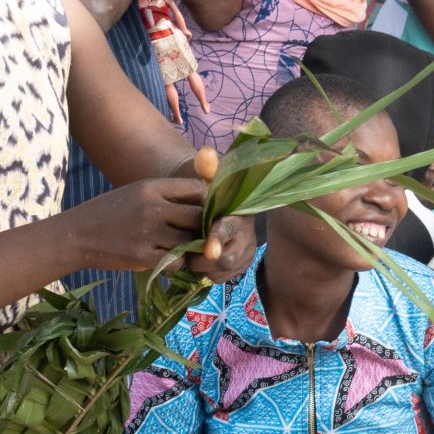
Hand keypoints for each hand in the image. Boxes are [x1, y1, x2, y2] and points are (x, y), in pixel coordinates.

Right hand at [70, 177, 211, 273]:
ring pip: (189, 241)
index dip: (203, 201)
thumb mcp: (135, 192)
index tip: (201, 210)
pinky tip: (166, 258)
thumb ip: (165, 195)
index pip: (195, 189)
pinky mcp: (142, 257)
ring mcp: (148, 233)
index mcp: (150, 187)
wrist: (76, 235)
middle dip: (201, 226)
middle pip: (197, 216)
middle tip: (196, 233)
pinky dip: (177, 262)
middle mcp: (152, 207)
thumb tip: (202, 199)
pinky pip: (177, 261)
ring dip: (189, 247)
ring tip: (179, 246)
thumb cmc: (108, 212)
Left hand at [187, 146, 251, 284]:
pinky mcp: (237, 268)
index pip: (231, 230)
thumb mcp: (205, 179)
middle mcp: (247, 237)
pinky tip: (194, 264)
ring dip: (202, 269)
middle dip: (204, 260)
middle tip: (185, 254)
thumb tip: (206, 153)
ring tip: (188, 256)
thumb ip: (206, 167)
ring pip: (222, 272)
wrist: (207, 209)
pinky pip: (220, 280)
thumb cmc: (204, 193)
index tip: (207, 249)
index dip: (218, 239)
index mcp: (240, 215)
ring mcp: (244, 254)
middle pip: (228, 259)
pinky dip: (205, 275)